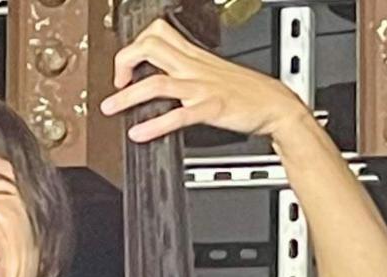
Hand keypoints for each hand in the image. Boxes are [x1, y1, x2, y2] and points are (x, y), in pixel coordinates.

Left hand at [100, 19, 310, 144]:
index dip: (134, 46)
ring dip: (128, 95)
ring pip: (157, 81)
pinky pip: (178, 114)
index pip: (157, 33)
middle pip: (150, 47)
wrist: (276, 104)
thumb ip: (188, 70)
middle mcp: (194, 67)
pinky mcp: (211, 108)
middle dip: (124, 62)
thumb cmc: (247, 91)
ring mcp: (201, 87)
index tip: (127, 68)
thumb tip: (162, 77)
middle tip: (117, 82)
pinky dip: (155, 125)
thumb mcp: (214, 72)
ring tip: (111, 108)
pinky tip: (140, 132)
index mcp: (194, 56)